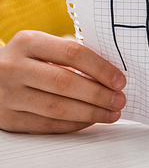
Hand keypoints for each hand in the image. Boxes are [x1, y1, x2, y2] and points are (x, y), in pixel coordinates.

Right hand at [0, 31, 126, 133]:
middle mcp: (15, 67)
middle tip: (118, 100)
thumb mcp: (40, 46)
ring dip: (90, 113)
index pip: (72, 53)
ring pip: (57, 108)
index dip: (100, 68)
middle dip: (98, 94)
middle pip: (65, 83)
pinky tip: (89, 121)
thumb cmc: (23, 60)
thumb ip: (68, 55)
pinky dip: (72, 125)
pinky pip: (46, 126)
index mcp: (28, 42)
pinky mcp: (8, 119)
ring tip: (109, 113)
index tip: (119, 80)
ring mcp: (9, 95)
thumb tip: (108, 74)